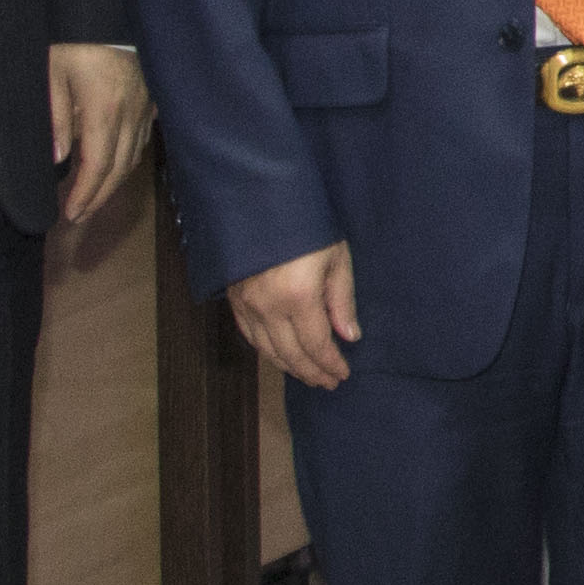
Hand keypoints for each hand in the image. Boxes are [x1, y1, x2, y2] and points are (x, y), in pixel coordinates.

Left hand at [45, 43, 156, 227]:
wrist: (110, 8)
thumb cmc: (77, 39)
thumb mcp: (54, 72)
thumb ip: (56, 117)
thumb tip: (57, 159)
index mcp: (103, 111)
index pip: (96, 166)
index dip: (85, 194)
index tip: (70, 214)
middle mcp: (130, 114)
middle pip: (118, 169)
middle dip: (98, 197)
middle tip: (79, 215)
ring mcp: (145, 107)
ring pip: (133, 156)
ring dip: (114, 182)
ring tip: (95, 196)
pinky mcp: (152, 98)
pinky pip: (143, 139)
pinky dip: (128, 160)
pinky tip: (117, 164)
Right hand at [226, 238, 359, 390]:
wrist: (260, 201)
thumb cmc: (307, 225)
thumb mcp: (336, 257)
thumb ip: (342, 300)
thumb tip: (349, 336)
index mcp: (298, 296)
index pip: (316, 344)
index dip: (330, 364)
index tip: (342, 374)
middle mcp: (268, 306)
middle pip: (290, 354)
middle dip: (311, 372)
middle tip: (328, 383)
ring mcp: (247, 304)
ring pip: (267, 350)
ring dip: (289, 367)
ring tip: (309, 375)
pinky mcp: (234, 299)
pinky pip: (250, 336)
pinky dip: (267, 351)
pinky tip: (281, 356)